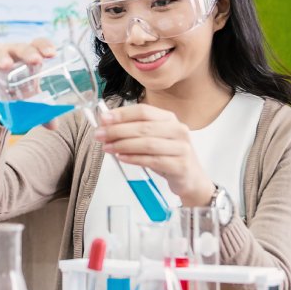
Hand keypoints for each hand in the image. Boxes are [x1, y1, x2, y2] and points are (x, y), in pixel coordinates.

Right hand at [0, 39, 56, 122]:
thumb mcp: (32, 100)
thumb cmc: (18, 93)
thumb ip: (43, 112)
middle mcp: (11, 54)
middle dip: (28, 52)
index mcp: (28, 57)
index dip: (44, 45)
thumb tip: (54, 126)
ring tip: (7, 65)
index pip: (37, 44)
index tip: (52, 54)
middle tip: (36, 60)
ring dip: (3, 56)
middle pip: (19, 47)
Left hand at [94, 104, 214, 206]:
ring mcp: (181, 148)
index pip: (143, 111)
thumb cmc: (168, 156)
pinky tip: (121, 158)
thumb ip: (132, 130)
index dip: (122, 114)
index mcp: (169, 119)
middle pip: (143, 127)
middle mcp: (177, 130)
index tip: (104, 118)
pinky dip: (134, 159)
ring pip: (147, 144)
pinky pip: (152, 161)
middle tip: (100, 135)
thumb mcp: (151, 138)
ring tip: (108, 147)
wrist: (190, 178)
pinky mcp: (180, 165)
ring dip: (123, 145)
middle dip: (117, 130)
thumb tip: (106, 125)